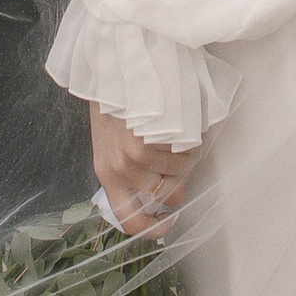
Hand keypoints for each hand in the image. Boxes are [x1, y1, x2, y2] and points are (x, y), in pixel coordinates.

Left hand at [93, 108, 193, 235]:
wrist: (113, 66)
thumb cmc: (116, 102)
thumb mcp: (112, 142)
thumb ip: (129, 170)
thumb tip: (156, 195)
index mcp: (106, 174)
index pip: (129, 220)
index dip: (154, 229)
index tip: (168, 222)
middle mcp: (118, 170)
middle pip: (166, 197)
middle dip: (180, 180)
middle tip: (178, 158)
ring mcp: (133, 157)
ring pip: (179, 174)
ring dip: (185, 158)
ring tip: (175, 134)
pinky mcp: (149, 141)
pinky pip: (185, 154)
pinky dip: (189, 142)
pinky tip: (177, 123)